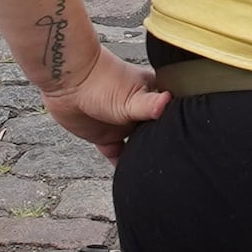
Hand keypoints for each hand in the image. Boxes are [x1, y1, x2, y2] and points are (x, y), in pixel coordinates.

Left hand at [41, 48, 167, 164]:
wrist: (67, 80)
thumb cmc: (100, 79)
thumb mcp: (132, 97)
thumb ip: (151, 104)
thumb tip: (170, 103)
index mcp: (153, 97)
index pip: (172, 117)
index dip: (179, 129)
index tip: (184, 142)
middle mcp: (139, 112)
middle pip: (156, 134)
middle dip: (160, 146)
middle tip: (170, 161)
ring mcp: (122, 125)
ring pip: (137, 146)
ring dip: (142, 155)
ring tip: (151, 169)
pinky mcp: (105, 137)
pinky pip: (116, 154)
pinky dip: (122, 163)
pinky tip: (129, 172)